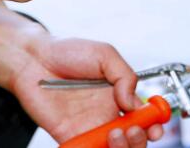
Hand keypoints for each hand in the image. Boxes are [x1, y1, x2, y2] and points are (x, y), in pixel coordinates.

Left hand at [10, 35, 164, 146]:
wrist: (32, 58)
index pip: (142, 118)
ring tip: (115, 134)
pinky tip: (97, 143)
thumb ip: (125, 76)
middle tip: (132, 129)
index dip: (153, 125)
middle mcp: (105, 115)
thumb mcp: (104, 54)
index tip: (156, 126)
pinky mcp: (69, 137)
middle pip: (131, 140)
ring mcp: (88, 128)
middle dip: (138, 140)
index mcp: (118, 96)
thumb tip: (134, 103)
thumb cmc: (66, 52)